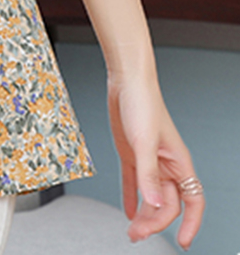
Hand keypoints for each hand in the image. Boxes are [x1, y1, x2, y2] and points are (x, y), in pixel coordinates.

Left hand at [107, 70, 203, 249]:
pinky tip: (128, 211)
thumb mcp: (144, 141)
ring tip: (131, 231)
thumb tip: (155, 204)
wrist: (126, 80)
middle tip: (137, 235)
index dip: (191, 223)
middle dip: (155, 222)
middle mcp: (166, 164)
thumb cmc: (142, 103)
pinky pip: (134, 182)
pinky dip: (132, 198)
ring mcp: (149, 159)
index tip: (182, 242)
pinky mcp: (131, 153)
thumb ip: (148, 174)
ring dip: (143, 215)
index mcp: (178, 162)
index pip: (193, 201)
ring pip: (151, 196)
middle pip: (167, 203)